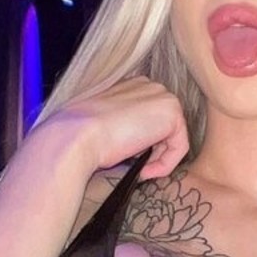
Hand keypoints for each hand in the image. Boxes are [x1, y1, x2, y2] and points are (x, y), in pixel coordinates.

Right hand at [42, 76, 190, 181]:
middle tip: (133, 164)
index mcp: (132, 85)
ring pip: (173, 139)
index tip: (127, 158)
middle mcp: (150, 85)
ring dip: (158, 159)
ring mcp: (163, 97)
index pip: (150, 118)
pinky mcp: (173, 114)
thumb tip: (140, 145)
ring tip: (136, 168)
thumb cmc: (82, 134)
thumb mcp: (104, 124)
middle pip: (164, 128)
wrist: (76, 136)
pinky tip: (144, 171)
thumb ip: (126, 126)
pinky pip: (180, 148)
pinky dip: (165, 165)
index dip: (143, 143)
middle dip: (153, 150)